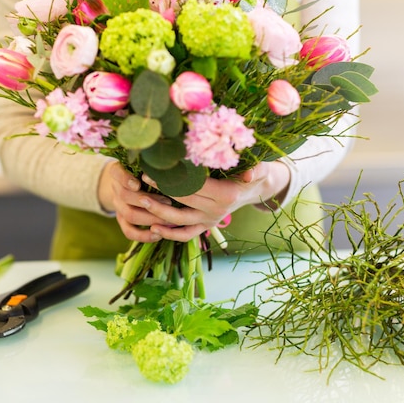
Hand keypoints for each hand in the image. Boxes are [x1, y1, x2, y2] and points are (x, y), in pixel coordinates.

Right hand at [98, 162, 172, 242]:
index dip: (125, 180)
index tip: (137, 184)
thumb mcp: (145, 164)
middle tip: (169, 203)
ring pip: (130, 215)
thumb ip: (153, 166)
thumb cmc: (145, 170)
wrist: (129, 184)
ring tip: (169, 220)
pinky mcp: (122, 221)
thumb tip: (175, 165)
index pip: (117, 173)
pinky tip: (158, 235)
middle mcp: (115, 189)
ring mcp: (118, 206)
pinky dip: (143, 235)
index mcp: (118, 171)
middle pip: (126, 196)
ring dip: (151, 218)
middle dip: (149, 201)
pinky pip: (129, 232)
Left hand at [138, 161, 290, 241]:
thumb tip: (248, 175)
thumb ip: (255, 171)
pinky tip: (153, 228)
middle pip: (184, 200)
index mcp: (226, 195)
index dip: (175, 178)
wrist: (256, 190)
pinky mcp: (205, 227)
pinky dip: (170, 234)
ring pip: (181, 220)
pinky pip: (186, 234)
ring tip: (142, 202)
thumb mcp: (260, 169)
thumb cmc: (254, 174)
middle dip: (162, 190)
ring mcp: (210, 221)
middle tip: (143, 179)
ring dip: (160, 212)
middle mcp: (217, 211)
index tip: (157, 168)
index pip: (195, 185)